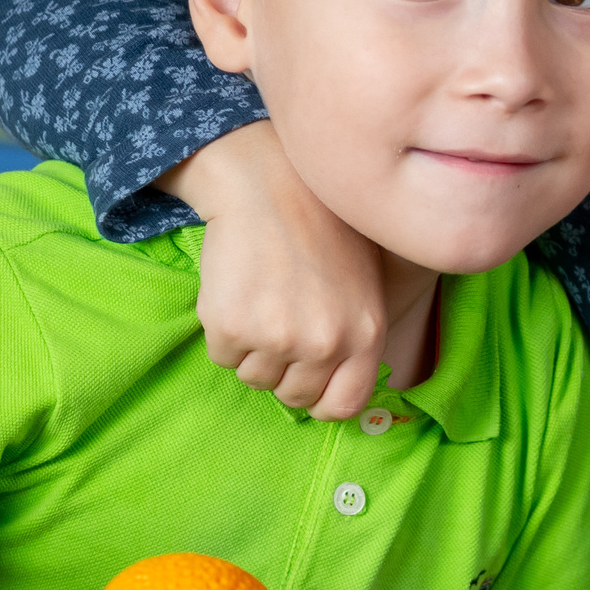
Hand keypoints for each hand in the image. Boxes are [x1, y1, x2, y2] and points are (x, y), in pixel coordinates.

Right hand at [166, 121, 392, 420]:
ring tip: (261, 299)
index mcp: (366, 334)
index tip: (306, 381)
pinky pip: (222, 356)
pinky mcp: (232, 327)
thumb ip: (354, 337)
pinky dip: (224, 332)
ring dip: (251, 349)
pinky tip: (238, 291)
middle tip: (278, 323)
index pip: (344, 405)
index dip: (320, 398)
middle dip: (282, 369)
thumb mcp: (363, 285)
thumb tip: (334, 388)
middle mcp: (327, 343)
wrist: (269, 184)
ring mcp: (279, 338)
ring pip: (254, 376)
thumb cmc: (320, 230)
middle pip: (293, 395)